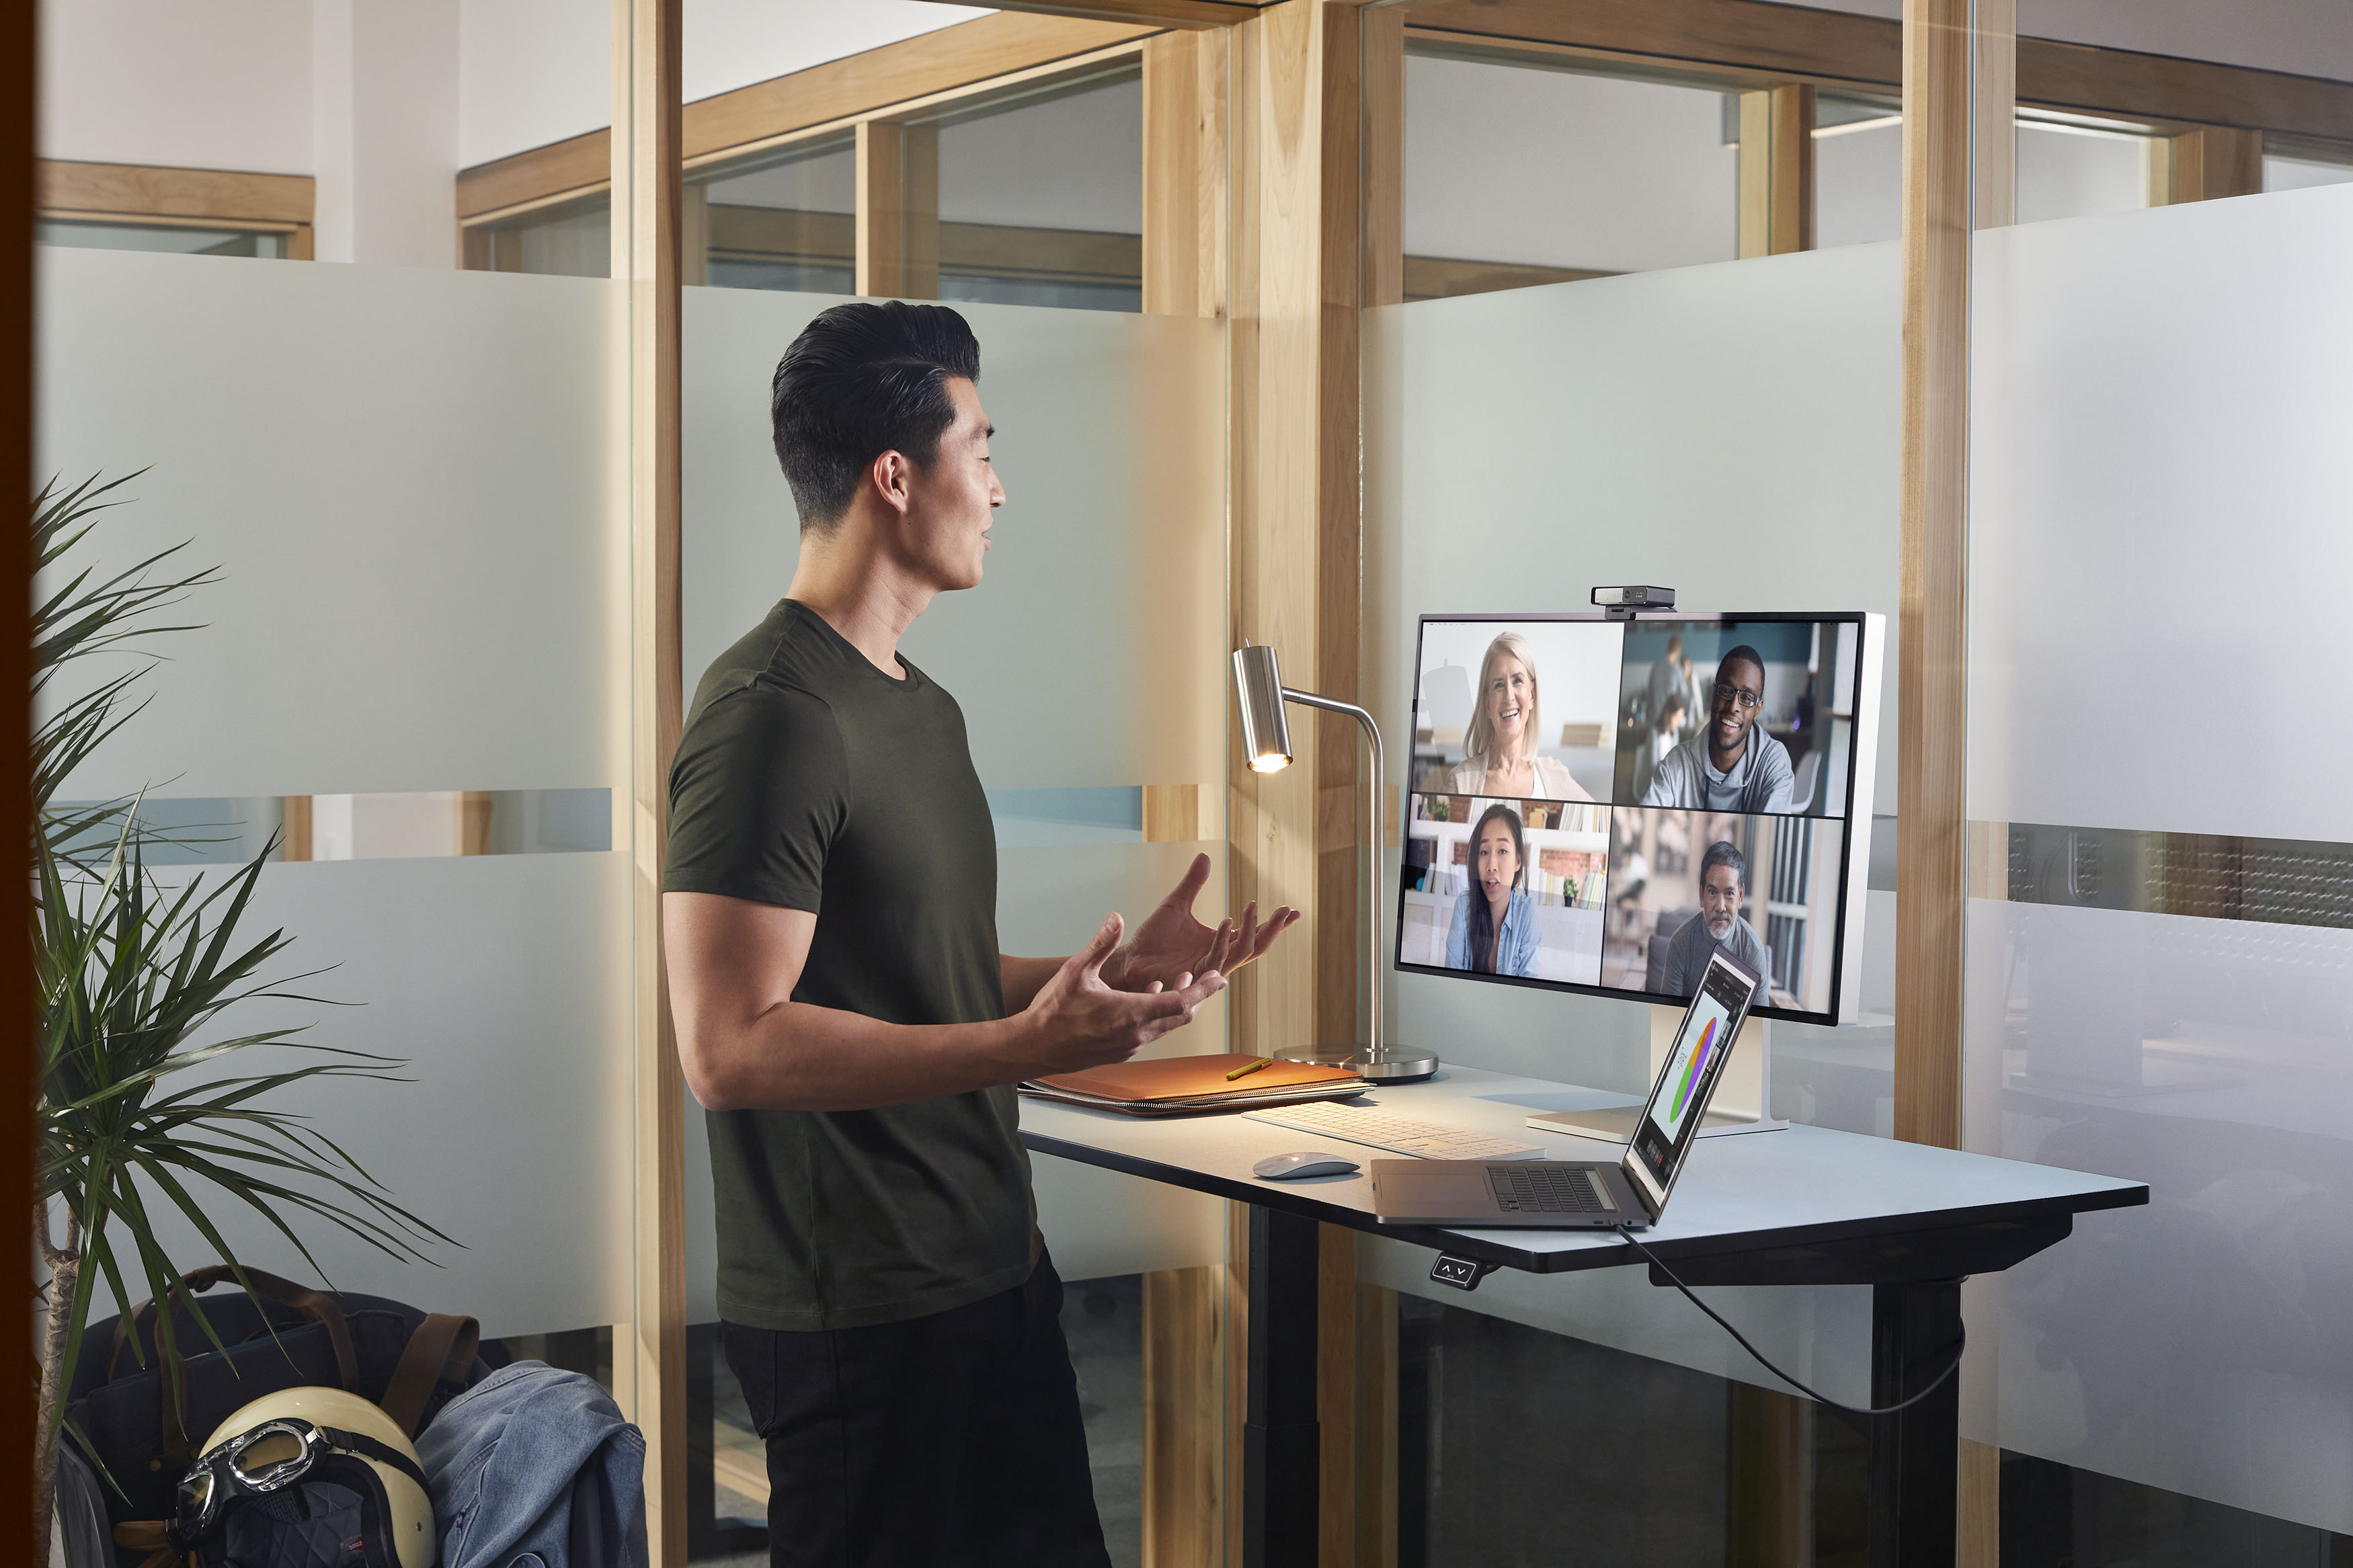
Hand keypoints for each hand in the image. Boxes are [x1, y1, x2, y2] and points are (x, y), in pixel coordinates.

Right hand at [1017, 915, 1226, 1075]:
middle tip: (1209, 977)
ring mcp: (1130, 1046)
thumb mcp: (1076, 971)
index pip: (1181, 1002)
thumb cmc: (1052, 1012)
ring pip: (1166, 1025)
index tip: (1220, 978)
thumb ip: (1101, 944)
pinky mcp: (1121, 1051)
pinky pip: (1150, 1032)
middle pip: (1181, 1016)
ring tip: (1181, 981)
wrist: (1034, 1048)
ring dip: (1176, 1004)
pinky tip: (1149, 997)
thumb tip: (1117, 918)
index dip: (1203, 989)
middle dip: (1197, 995)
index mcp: (1131, 1013)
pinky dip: (1158, 1014)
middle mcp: (1136, 1034)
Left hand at [1099, 852, 1301, 994]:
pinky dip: (1222, 940)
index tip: (1293, 910)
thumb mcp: (1176, 903)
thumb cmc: (1153, 938)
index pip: (1254, 933)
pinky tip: (1226, 921)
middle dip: (1273, 929)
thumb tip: (1206, 856)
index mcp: (1220, 942)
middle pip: (1256, 946)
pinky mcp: (1194, 974)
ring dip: (1250, 930)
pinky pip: (1215, 959)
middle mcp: (1219, 957)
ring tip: (1253, 906)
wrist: (1131, 959)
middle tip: (1286, 910)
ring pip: (1241, 953)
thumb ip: (1193, 883)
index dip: (1274, 923)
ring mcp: (1208, 967)